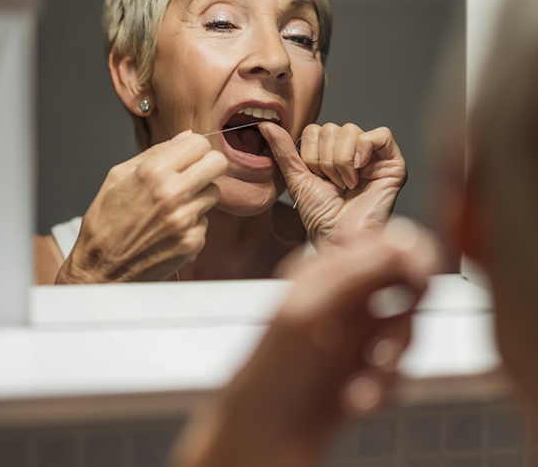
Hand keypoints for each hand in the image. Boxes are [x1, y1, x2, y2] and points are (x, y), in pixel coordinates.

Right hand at [55, 131, 227, 282]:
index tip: (190, 156)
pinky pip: (205, 221)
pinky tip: (170, 229)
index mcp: (153, 172)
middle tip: (196, 174)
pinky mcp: (192, 241)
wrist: (100, 267)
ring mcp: (185, 219)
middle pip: (217, 163)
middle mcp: (172, 194)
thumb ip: (156, 153)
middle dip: (208, 166)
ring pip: (214, 193)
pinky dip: (192, 224)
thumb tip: (185, 137)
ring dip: (199, 197)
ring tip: (175, 206)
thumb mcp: (118, 176)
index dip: (195, 148)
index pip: (199, 143)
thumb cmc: (105, 222)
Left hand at [168, 221, 439, 466]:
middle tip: (387, 345)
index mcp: (324, 270)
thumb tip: (400, 242)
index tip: (419, 281)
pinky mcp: (365, 365)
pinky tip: (358, 397)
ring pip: (404, 329)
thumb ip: (355, 274)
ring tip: (365, 381)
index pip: (381, 244)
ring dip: (390, 361)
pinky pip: (400, 366)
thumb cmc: (272, 375)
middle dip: (403, 319)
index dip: (409, 258)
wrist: (263, 439)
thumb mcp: (310, 312)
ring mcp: (356, 331)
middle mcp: (342, 296)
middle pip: (402, 286)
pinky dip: (385, 386)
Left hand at [259, 122, 406, 248]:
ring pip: (351, 130)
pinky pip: (380, 135)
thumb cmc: (321, 216)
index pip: (315, 129)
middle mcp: (352, 151)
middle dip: (325, 160)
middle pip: (332, 128)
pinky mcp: (393, 163)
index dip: (310, 153)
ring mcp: (374, 156)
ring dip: (342, 161)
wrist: (339, 237)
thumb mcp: (297, 179)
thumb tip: (266, 125)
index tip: (316, 178)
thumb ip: (283, 151)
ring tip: (346, 184)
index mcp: (331, 153)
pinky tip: (360, 173)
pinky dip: (364, 151)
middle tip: (333, 184)